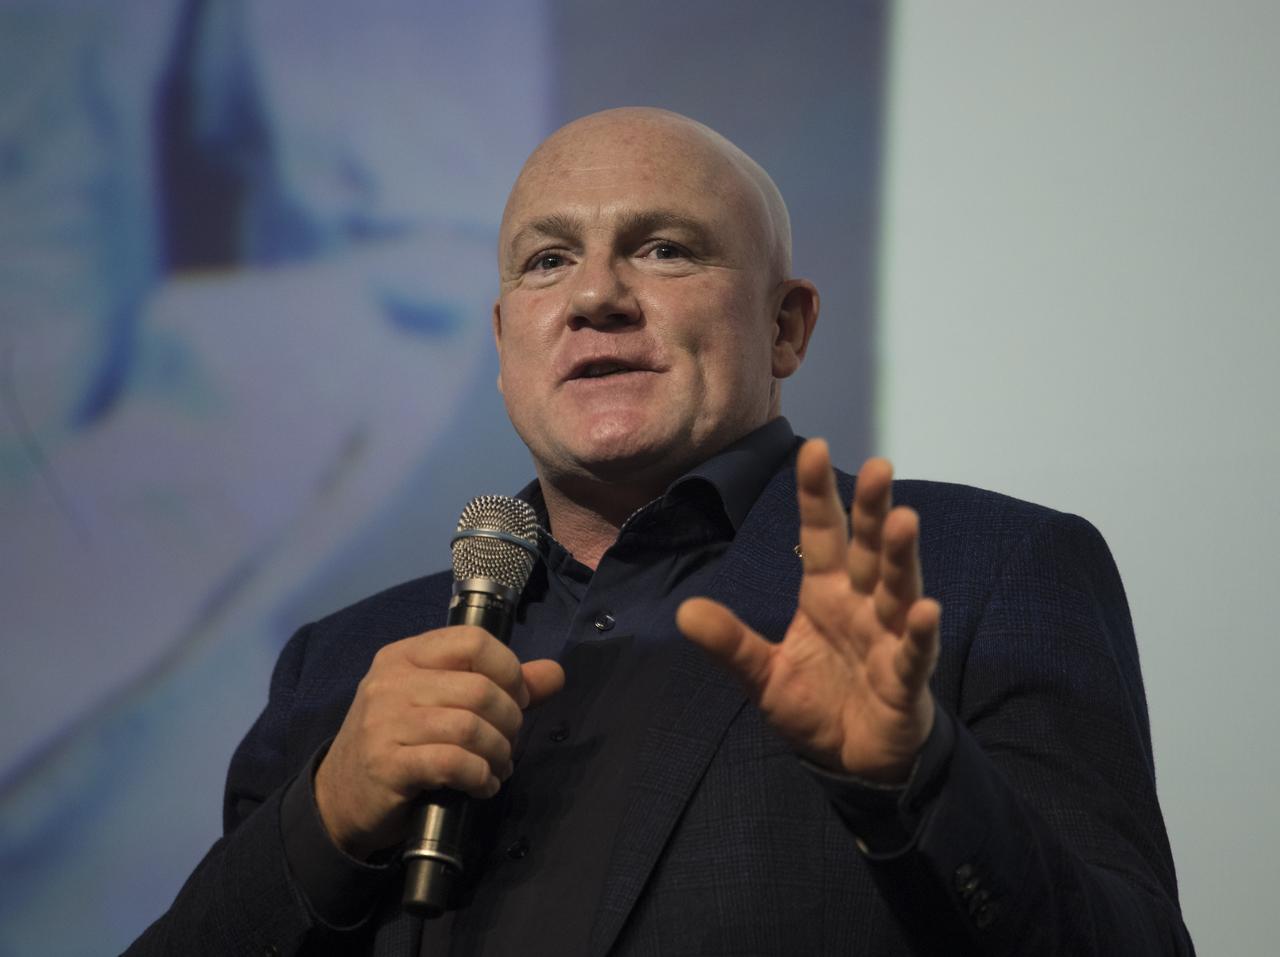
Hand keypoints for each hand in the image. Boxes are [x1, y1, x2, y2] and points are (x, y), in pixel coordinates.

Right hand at [314, 625, 564, 858]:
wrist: (339, 797)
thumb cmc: (399, 742)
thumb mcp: (441, 703)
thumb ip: (500, 685)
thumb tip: (555, 673)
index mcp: (406, 655)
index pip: (473, 641)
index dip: (509, 670)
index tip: (517, 699)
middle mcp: (391, 681)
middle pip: (479, 689)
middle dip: (509, 721)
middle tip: (508, 743)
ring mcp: (384, 722)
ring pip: (470, 726)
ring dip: (498, 753)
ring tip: (498, 767)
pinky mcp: (386, 765)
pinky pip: (452, 763)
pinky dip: (480, 776)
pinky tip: (482, 785)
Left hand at [677, 439, 939, 782]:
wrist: (852, 760)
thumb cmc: (815, 705)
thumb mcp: (763, 675)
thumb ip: (731, 643)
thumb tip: (684, 611)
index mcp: (825, 594)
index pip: (821, 535)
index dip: (816, 495)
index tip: (813, 448)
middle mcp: (862, 604)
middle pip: (867, 549)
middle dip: (871, 509)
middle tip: (878, 465)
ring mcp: (888, 638)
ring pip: (897, 589)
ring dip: (901, 557)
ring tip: (904, 519)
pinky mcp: (905, 679)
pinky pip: (913, 653)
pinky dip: (920, 633)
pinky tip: (925, 609)